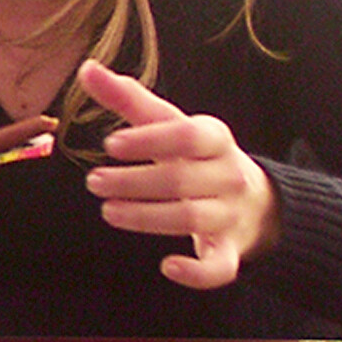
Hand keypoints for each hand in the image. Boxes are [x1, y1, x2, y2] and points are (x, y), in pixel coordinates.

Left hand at [77, 60, 281, 288]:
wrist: (254, 200)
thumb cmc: (195, 154)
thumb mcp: (167, 122)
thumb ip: (127, 98)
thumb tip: (87, 68)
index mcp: (215, 139)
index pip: (188, 135)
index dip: (150, 140)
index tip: (110, 145)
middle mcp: (227, 176)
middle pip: (182, 180)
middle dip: (134, 183)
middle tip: (93, 182)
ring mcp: (230, 215)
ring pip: (191, 219)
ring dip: (146, 218)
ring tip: (108, 210)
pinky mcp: (229, 251)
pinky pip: (220, 267)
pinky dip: (198, 273)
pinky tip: (168, 266)